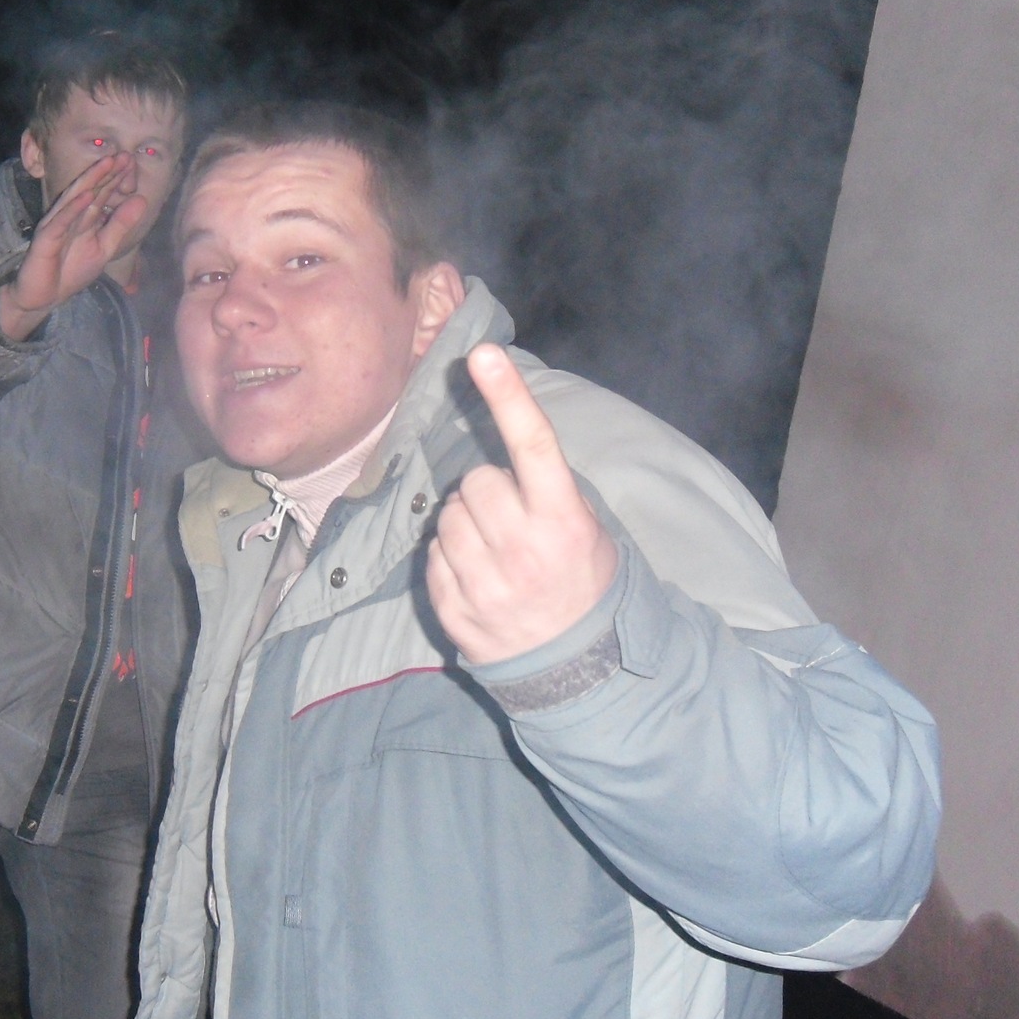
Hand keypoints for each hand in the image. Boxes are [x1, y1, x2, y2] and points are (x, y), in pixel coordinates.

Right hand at [0, 154, 154, 341]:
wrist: (43, 298)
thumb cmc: (70, 271)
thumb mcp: (104, 247)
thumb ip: (120, 224)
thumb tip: (142, 199)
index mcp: (84, 217)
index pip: (102, 193)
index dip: (117, 178)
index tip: (133, 162)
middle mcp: (70, 216)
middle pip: (90, 189)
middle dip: (107, 172)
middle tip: (124, 154)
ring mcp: (56, 225)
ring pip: (75, 198)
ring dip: (91, 180)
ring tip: (107, 162)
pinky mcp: (45, 239)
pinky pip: (61, 221)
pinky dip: (73, 208)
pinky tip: (86, 196)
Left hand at [426, 344, 619, 667]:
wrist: (576, 664)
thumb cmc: (581, 579)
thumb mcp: (586, 528)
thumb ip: (547, 488)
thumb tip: (500, 446)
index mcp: (563, 520)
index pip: (533, 444)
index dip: (508, 394)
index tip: (483, 353)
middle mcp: (524, 549)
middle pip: (476, 480)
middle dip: (488, 491)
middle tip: (510, 518)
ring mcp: (486, 583)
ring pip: (447, 515)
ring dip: (465, 522)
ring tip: (494, 549)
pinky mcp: (455, 609)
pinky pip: (433, 554)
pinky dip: (449, 557)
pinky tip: (478, 576)